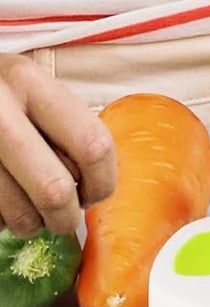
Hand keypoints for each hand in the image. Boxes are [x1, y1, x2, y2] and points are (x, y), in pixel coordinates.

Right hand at [0, 56, 115, 237]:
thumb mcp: (30, 88)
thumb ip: (64, 121)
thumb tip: (99, 177)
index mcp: (30, 84)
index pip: (91, 145)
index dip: (102, 181)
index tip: (97, 192)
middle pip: (55, 189)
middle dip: (66, 216)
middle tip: (65, 218)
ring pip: (19, 213)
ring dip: (32, 222)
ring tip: (31, 211)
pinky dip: (3, 220)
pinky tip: (3, 201)